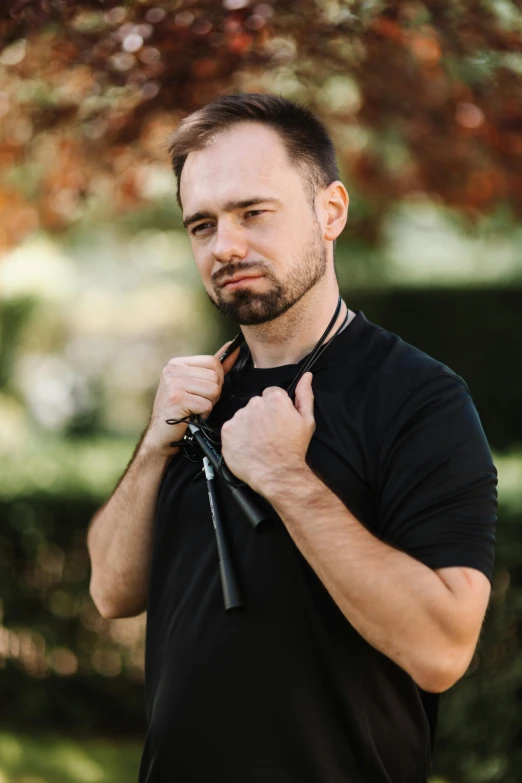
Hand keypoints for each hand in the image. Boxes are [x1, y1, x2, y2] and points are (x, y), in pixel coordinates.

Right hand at [143, 341, 239, 455]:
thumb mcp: (196, 384)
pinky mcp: (177, 399)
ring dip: (209, 404)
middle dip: (213, 393)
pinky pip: (207, 404)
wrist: (162, 436)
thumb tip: (233, 347)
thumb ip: (215, 367)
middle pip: (215, 376)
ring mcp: (173, 383)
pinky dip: (203, 414)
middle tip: (197, 402)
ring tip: (194, 409)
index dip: (216, 379)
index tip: (203, 391)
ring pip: (213, 390)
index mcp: (177, 363)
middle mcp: (173, 370)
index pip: (213, 362)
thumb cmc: (182, 410)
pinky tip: (191, 416)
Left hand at [220, 372, 314, 495]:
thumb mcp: (307, 420)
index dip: (275, 409)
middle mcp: (254, 403)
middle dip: (260, 415)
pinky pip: (231, 428)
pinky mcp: (227, 430)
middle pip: (255, 404)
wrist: (278, 474)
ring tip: (258, 442)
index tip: (277, 422)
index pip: (270, 394)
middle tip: (268, 434)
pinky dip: (237, 436)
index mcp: (274, 398)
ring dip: (248, 426)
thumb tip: (306, 376)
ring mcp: (239, 417)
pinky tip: (247, 446)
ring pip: (242, 416)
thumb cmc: (294, 449)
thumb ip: (304, 394)